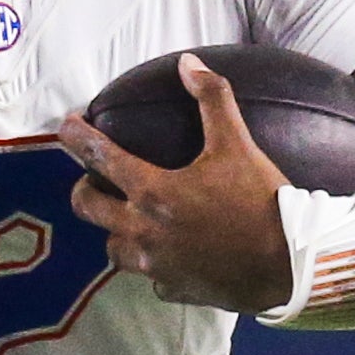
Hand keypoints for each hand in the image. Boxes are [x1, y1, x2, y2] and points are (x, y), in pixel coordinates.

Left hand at [56, 54, 292, 313]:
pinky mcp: (173, 290)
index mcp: (152, 192)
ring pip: (113, 247)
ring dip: (115, 230)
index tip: (65, 125)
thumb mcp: (237, 144)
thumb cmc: (261, 201)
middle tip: (93, 179)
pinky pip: (150, 276)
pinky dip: (153, 263)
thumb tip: (189, 64)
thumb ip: (212, 99)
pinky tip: (169, 254)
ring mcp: (155, 266)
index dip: (77, 137)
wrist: (288, 264)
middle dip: (84, 189)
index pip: (100, 158)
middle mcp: (143, 231)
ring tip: (128, 218)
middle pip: (88, 208)